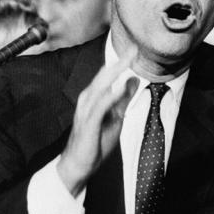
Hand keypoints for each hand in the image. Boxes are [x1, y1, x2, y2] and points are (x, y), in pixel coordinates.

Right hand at [56, 47, 138, 196]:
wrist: (78, 165)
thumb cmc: (94, 142)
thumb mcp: (115, 117)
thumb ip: (123, 99)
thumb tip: (134, 79)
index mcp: (93, 97)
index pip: (108, 76)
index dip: (121, 62)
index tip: (135, 49)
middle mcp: (87, 100)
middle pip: (104, 77)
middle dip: (119, 62)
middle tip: (133, 48)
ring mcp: (86, 111)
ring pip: (100, 87)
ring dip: (114, 73)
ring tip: (127, 61)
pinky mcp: (88, 124)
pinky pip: (99, 107)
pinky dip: (110, 96)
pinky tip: (119, 87)